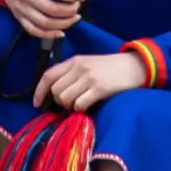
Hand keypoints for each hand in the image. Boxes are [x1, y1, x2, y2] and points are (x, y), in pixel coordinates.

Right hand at [0, 0, 83, 39]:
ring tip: (74, 19)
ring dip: (64, 24)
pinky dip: (48, 34)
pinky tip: (60, 32)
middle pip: (53, 10)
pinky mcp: (19, 17)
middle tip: (77, 8)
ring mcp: (22, 9)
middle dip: (70, 11)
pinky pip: (34, 30)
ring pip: (45, 23)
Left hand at [34, 53, 148, 111]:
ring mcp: (89, 78)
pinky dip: (80, 109)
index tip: (37, 104)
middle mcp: (79, 68)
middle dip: (58, 101)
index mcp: (74, 61)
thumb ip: (71, 73)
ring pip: (65, 98)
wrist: (134, 66)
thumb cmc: (109, 67)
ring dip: (69, 106)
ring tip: (78, 104)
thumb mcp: (87, 63)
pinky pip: (79, 104)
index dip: (39, 91)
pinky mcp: (99, 89)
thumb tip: (54, 92)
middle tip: (69, 103)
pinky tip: (87, 106)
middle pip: (55, 90)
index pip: (48, 75)